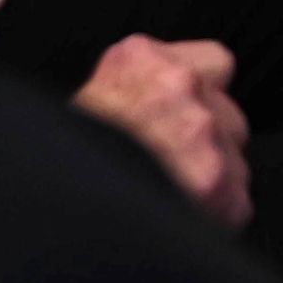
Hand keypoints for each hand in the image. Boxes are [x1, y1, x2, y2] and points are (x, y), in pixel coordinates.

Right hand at [71, 36, 251, 228]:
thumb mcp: (92, 101)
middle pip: (228, 117)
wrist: (48, 208)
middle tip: (170, 170)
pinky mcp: (216, 184)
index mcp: (141, 60)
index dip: (204, 96)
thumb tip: (165, 105)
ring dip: (211, 180)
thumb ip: (140, 91)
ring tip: (164, 199)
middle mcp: (179, 88)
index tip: (187, 120)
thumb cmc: (61, 162)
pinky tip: (174, 221)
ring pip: (233, 161)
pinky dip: (213, 217)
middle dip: (209, 145)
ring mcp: (201, 135)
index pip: (216, 63)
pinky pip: (234, 203)